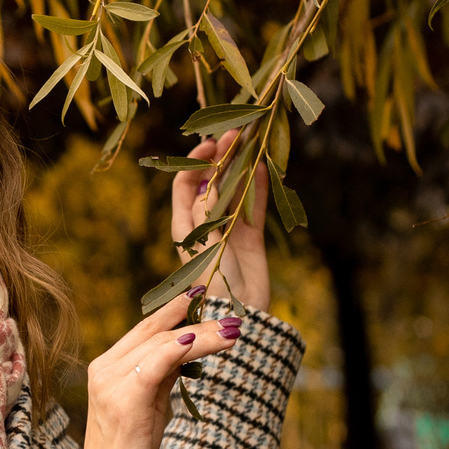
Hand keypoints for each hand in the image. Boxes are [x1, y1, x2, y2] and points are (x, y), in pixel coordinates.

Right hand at [79, 296, 243, 448]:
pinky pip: (154, 365)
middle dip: (196, 319)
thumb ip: (163, 375)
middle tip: (232, 316)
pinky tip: (197, 342)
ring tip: (232, 332)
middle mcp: (104, 369)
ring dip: (202, 335)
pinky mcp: (124, 401)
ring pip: (161, 345)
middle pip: (154, 332)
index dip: (173, 309)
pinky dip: (178, 350)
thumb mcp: (150, 404)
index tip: (201, 293)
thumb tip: (189, 349)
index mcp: (107, 367)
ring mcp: (111, 384)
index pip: (144, 329)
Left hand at [171, 128, 270, 310]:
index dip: (195, 161)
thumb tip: (208, 182)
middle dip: (221, 156)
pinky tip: (264, 166)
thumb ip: (206, 213)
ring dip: (241, 166)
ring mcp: (229, 228)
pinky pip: (255, 204)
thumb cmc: (213, 284)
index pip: (184, 183)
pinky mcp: (250, 236)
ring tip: (252, 141)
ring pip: (235, 189)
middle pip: (211, 181)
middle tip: (236, 133)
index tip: (210, 143)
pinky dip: (259, 186)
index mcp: (185, 225)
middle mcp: (205, 223)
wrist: (241, 316)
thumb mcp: (205, 246)